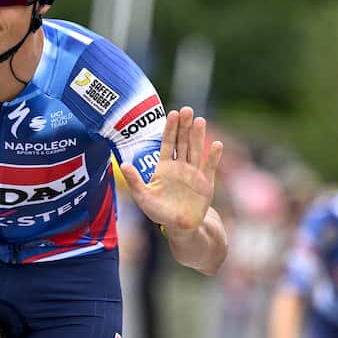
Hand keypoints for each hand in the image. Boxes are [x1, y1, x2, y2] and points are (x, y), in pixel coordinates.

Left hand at [119, 107, 223, 230]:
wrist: (182, 227)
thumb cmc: (160, 212)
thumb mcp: (143, 197)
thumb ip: (135, 181)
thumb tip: (121, 164)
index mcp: (165, 166)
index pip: (168, 143)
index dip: (170, 129)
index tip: (172, 114)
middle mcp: (180, 166)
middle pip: (183, 142)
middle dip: (184, 126)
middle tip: (187, 110)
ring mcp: (194, 172)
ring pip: (196, 150)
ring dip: (198, 136)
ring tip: (200, 121)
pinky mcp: (206, 182)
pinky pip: (210, 167)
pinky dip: (213, 156)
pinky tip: (216, 144)